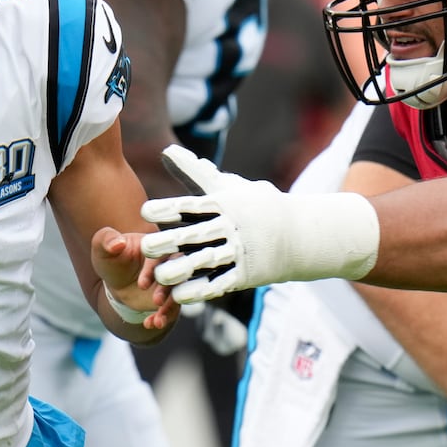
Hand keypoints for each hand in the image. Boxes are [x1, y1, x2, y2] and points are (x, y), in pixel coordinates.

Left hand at [91, 226, 178, 331]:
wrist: (117, 282)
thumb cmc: (111, 260)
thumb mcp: (103, 248)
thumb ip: (105, 240)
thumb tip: (117, 243)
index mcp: (154, 244)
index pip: (161, 253)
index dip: (153, 269)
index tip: (141, 284)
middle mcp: (168, 261)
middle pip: (176, 273)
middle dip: (167, 288)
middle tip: (156, 301)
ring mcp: (171, 280)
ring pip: (178, 292)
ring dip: (170, 307)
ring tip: (158, 321)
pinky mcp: (171, 297)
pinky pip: (173, 308)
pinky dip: (164, 317)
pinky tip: (151, 324)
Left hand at [140, 145, 378, 302]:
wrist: (301, 234)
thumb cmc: (256, 206)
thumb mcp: (228, 186)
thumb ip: (194, 172)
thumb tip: (166, 150)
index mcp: (224, 204)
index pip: (192, 205)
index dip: (168, 208)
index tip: (145, 212)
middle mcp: (231, 226)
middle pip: (195, 234)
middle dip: (169, 241)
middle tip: (144, 247)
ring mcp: (241, 251)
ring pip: (206, 261)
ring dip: (182, 270)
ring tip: (159, 277)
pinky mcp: (248, 274)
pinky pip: (221, 283)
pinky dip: (201, 290)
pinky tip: (180, 296)